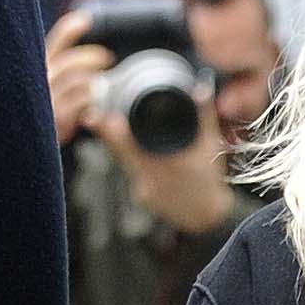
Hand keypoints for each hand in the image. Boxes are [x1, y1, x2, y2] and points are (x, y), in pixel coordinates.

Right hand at [46, 3, 111, 145]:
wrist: (21, 148)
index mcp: (37, 71)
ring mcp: (46, 102)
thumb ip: (61, 72)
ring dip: (93, 82)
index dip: (69, 29)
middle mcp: (38, 83)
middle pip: (70, 62)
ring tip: (99, 87)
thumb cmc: (39, 116)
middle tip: (107, 58)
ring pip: (79, 82)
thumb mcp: (47, 91)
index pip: (53, 44)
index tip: (86, 20)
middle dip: (92, 57)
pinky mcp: (55, 120)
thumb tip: (85, 57)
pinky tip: (92, 107)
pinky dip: (90, 102)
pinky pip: (81, 104)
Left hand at [95, 91, 236, 235]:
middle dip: (108, 133)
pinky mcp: (141, 197)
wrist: (207, 216)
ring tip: (120, 132)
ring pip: (123, 162)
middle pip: (119, 151)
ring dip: (120, 146)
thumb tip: (201, 88)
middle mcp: (150, 178)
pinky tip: (143, 157)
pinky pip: (130, 174)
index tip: (95, 117)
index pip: (130, 143)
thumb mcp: (209, 145)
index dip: (110, 130)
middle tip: (94, 116)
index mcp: (165, 163)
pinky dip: (133, 163)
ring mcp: (143, 190)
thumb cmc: (209, 182)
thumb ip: (204, 114)